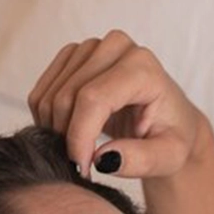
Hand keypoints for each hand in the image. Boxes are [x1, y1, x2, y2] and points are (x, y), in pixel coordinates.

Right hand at [28, 31, 213, 181]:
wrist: (168, 121)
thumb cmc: (171, 137)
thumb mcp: (169, 157)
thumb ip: (141, 160)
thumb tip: (103, 159)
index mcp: (143, 67)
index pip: (93, 99)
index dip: (80, 136)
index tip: (82, 167)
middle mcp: (117, 47)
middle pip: (67, 96)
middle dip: (67, 137)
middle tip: (82, 164)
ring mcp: (92, 47)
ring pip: (50, 95)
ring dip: (56, 130)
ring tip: (80, 151)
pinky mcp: (73, 55)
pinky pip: (42, 91)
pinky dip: (48, 119)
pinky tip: (69, 134)